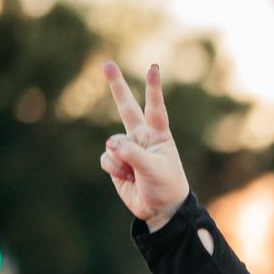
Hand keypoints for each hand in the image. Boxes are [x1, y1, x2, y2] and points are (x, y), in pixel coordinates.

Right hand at [100, 62, 190, 230]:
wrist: (160, 210)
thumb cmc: (166, 187)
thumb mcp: (153, 169)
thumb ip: (132, 154)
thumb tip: (110, 144)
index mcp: (158, 135)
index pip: (155, 109)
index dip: (153, 89)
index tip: (153, 68)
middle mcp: (141, 138)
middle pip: (126, 108)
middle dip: (116, 86)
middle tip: (107, 64)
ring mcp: (127, 149)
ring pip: (113, 144)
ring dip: (121, 161)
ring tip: (135, 174)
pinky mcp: (116, 162)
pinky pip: (107, 158)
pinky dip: (114, 169)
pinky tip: (126, 179)